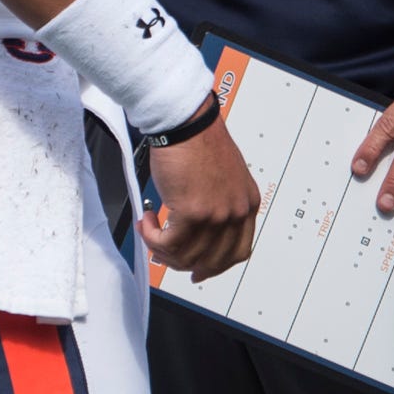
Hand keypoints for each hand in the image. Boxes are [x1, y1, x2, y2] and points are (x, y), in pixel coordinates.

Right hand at [142, 119, 261, 280]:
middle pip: (212, 261)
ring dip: (162, 248)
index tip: (200, 269)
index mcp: (246, 204)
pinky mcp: (192, 214)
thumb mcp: (223, 178)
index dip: (215, 266)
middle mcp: (235, 213)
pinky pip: (167, 244)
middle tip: (165, 256)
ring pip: (187, 256)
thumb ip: (218, 205)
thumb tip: (198, 231)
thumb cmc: (199, 141)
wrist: (186, 123)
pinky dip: (151, 238)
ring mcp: (216, 216)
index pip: (238, 252)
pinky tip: (147, 221)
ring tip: (151, 229)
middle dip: (183, 262)